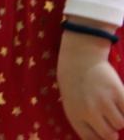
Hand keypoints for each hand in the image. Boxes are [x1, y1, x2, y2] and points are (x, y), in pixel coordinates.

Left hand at [59, 24, 123, 138]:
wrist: (79, 60)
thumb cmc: (76, 86)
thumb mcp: (72, 106)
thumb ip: (86, 124)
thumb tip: (108, 139)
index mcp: (75, 116)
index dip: (102, 139)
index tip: (108, 133)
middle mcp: (88, 111)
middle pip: (110, 135)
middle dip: (113, 130)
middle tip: (110, 118)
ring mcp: (103, 101)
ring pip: (121, 123)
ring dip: (120, 118)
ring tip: (112, 106)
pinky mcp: (117, 92)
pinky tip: (120, 101)